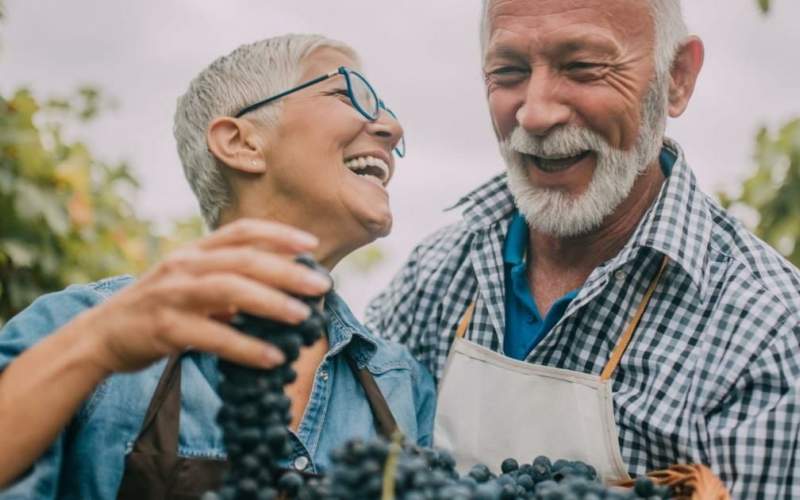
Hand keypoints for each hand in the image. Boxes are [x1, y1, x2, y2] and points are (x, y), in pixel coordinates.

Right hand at [82, 219, 331, 373]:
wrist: (101, 335)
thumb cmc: (157, 308)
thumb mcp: (190, 283)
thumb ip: (228, 281)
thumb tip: (281, 290)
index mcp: (193, 252)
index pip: (241, 232)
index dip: (278, 234)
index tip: (311, 244)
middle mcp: (184, 266)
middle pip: (242, 260)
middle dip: (286, 271)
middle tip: (321, 287)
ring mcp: (172, 295)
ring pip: (229, 291)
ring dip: (271, 303)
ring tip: (302, 318)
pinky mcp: (164, 328)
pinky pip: (213, 337)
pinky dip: (246, 348)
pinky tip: (272, 358)